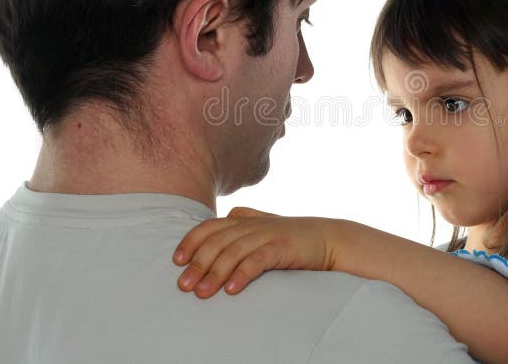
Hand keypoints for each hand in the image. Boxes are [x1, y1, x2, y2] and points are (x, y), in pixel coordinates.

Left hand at [172, 207, 338, 297]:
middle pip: (217, 242)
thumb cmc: (295, 236)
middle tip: (184, 285)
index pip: (209, 227)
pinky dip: (242, 274)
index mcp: (245, 220)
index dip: (191, 242)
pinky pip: (257, 260)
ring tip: (203, 292)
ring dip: (215, 273)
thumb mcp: (268, 224)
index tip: (177, 261)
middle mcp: (253, 225)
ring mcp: (268, 234)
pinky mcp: (282, 247)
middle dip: (198, 264)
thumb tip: (228, 215)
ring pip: (233, 252)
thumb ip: (248, 218)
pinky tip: (232, 290)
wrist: (329, 239)